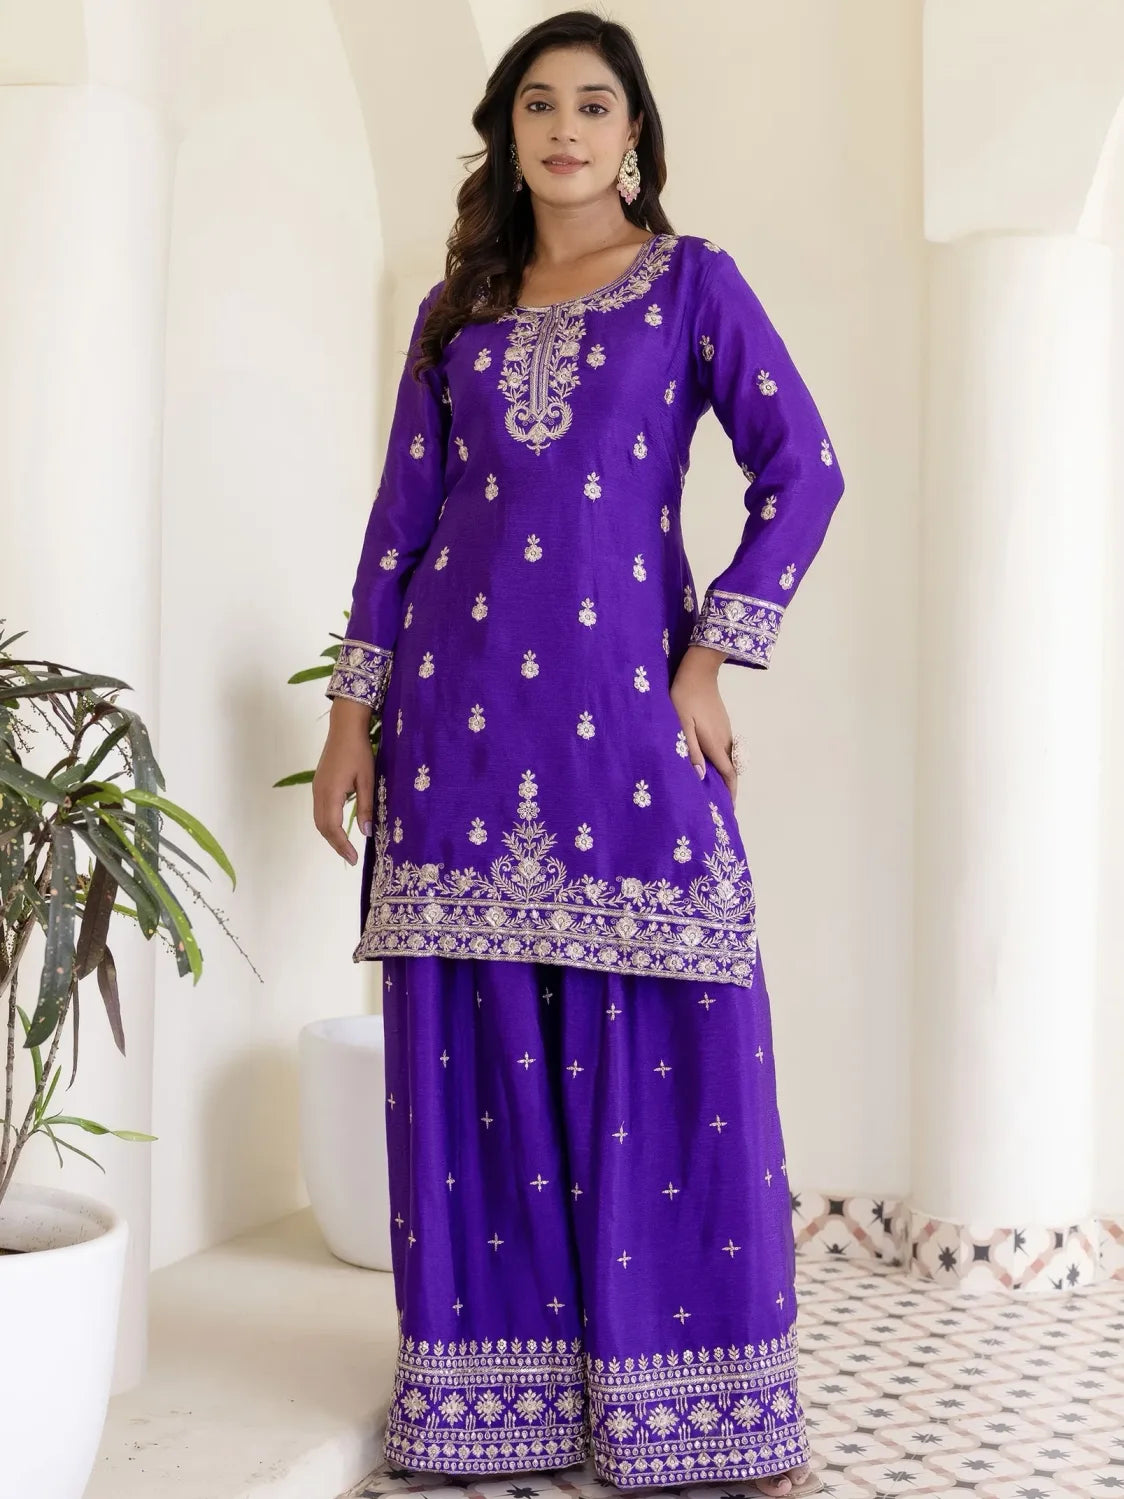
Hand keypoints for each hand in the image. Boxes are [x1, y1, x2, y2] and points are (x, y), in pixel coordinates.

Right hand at [313, 699, 374, 864]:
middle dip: (335, 844)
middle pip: (322, 827)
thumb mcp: (367, 780)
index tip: (354, 858)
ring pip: (319, 820)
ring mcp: (316, 788)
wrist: (344, 727)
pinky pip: (319, 811)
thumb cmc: (359, 751)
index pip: (333, 828)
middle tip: (351, 857)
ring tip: (346, 847)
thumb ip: (366, 806)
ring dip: (331, 835)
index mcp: (330, 793)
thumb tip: (366, 832)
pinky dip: (328, 824)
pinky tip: (340, 827)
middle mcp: (319, 793)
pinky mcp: (319, 785)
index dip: (342, 845)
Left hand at [670, 644, 738, 807]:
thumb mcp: (682, 725)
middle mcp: (724, 740)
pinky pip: (726, 749)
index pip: (728, 775)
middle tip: (722, 806)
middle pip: (732, 770)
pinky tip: (711, 765)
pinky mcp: (722, 723)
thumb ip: (691, 750)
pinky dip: (723, 762)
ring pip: (729, 759)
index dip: (730, 794)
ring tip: (716, 790)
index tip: (730, 810)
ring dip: (726, 776)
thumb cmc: (684, 698)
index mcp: (714, 743)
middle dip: (729, 789)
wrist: (698, 672)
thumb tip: (701, 776)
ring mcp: (726, 731)